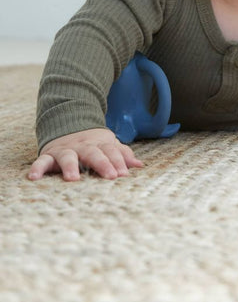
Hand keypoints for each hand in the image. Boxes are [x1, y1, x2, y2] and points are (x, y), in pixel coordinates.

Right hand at [28, 128, 142, 181]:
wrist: (68, 123)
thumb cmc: (92, 143)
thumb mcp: (108, 145)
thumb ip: (122, 154)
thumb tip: (140, 165)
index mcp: (100, 144)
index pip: (112, 152)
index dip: (119, 162)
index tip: (124, 173)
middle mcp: (84, 146)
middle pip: (94, 153)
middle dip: (102, 164)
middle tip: (110, 176)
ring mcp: (66, 150)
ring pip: (68, 157)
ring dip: (71, 166)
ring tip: (73, 179)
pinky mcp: (49, 155)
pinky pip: (42, 161)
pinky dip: (37, 168)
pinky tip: (33, 177)